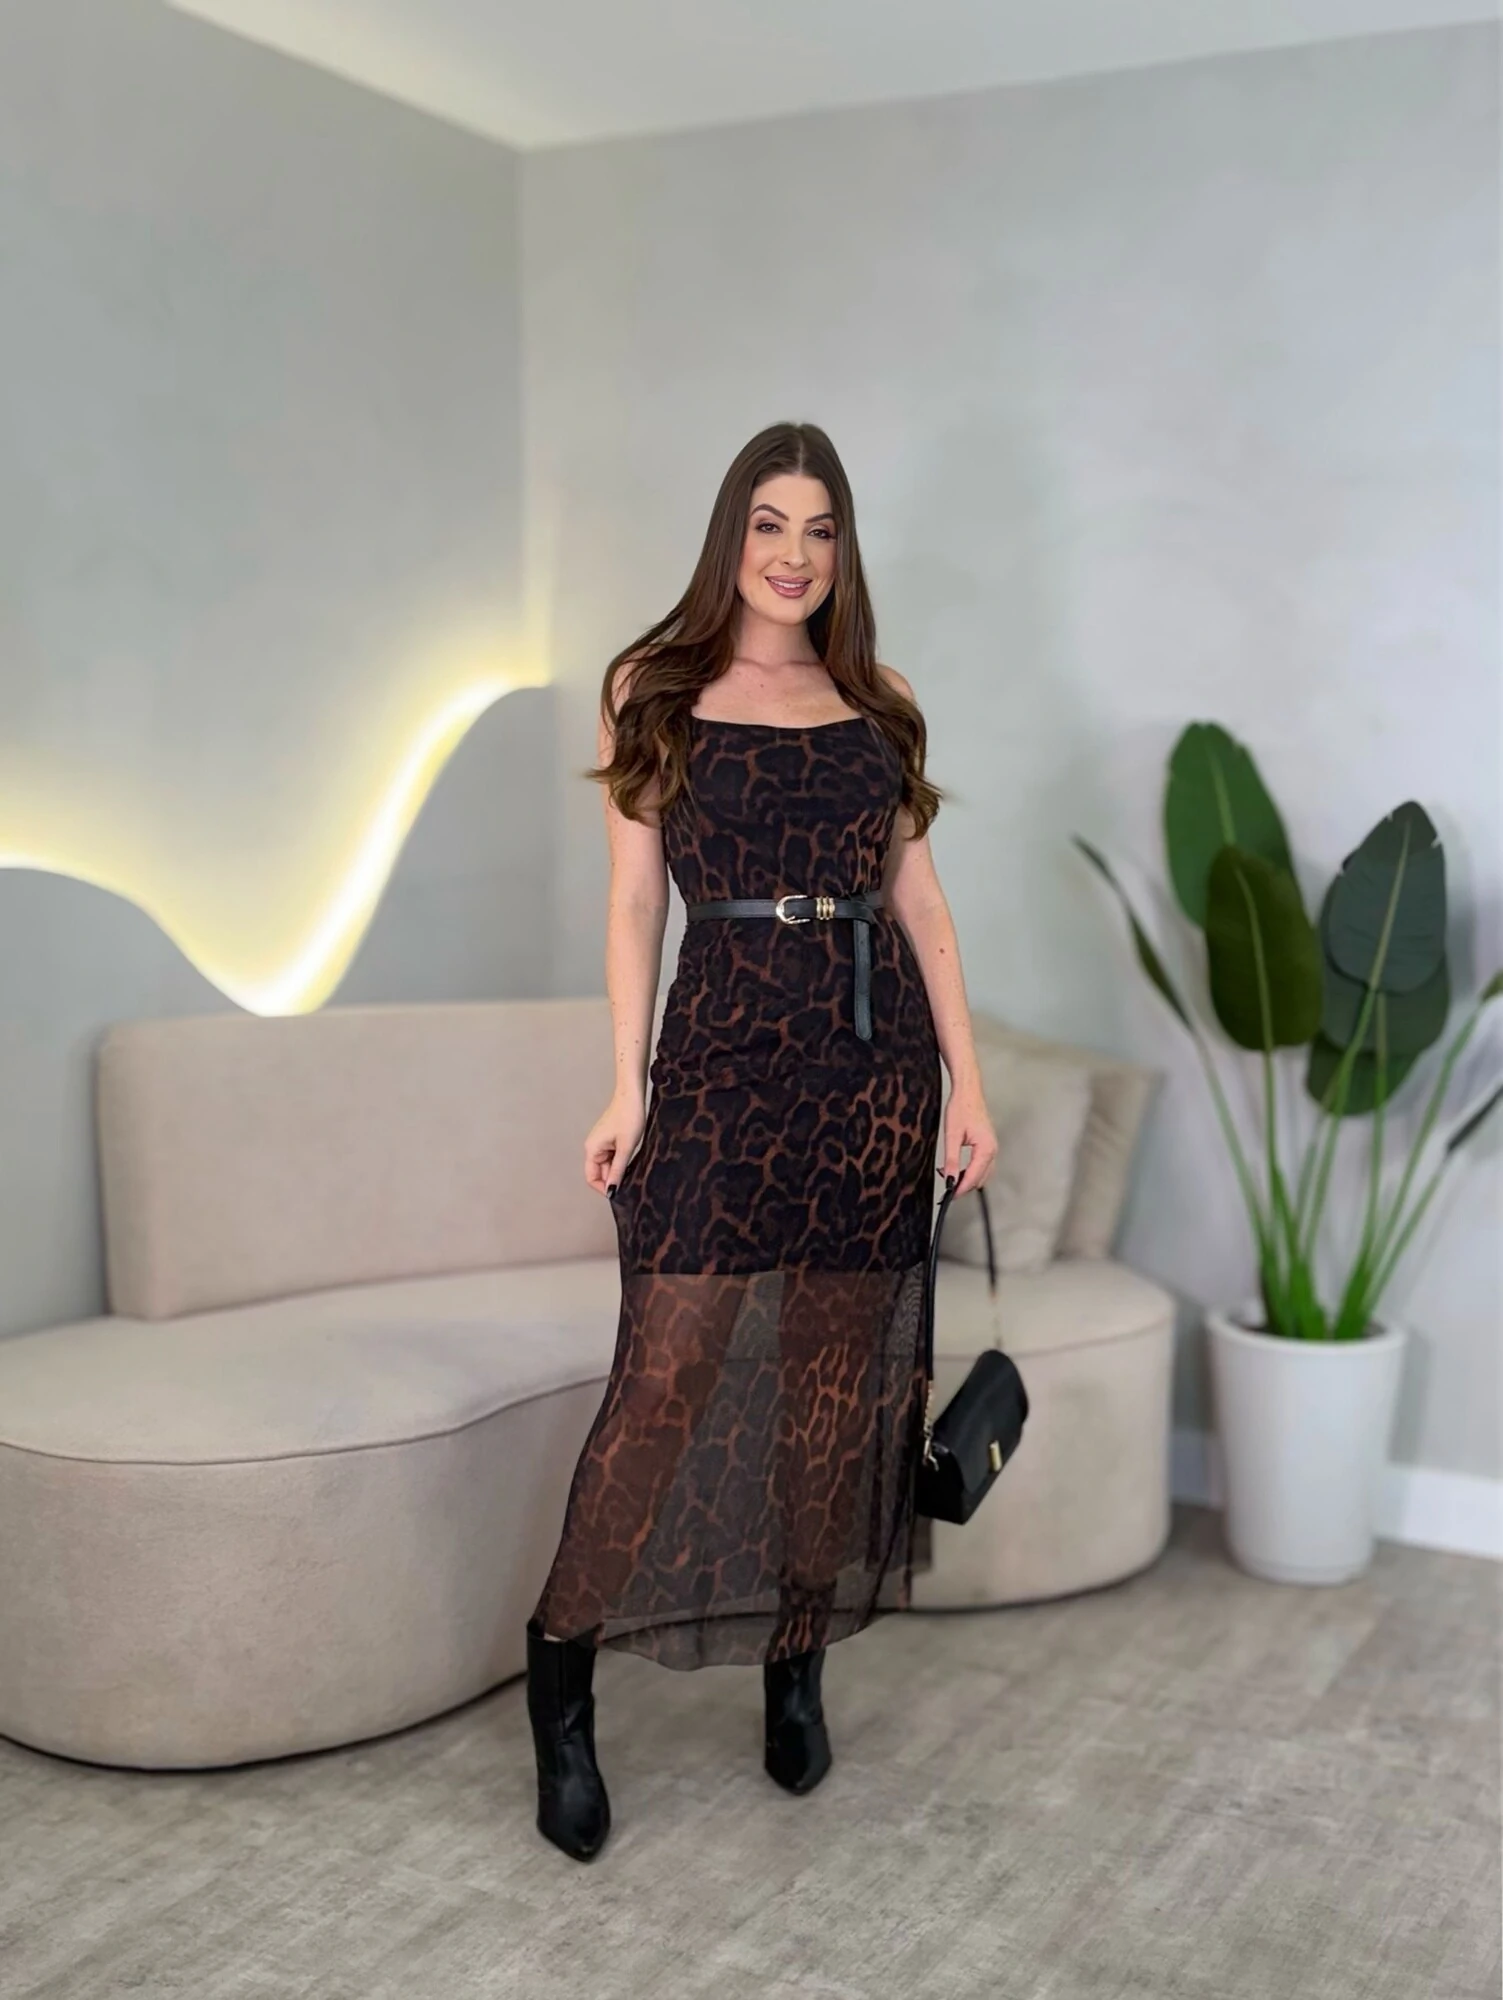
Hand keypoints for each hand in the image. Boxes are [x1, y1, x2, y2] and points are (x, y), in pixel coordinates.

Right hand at [585, 1094, 646, 1196]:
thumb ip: (618, 1170)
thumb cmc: (629, 1117)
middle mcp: (593, 1147)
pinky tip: (632, 1161)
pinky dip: (620, 1161)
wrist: (632, 1096)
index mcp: (592, 1149)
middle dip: (613, 1179)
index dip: (603, 1188)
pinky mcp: (609, 1139)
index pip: (591, 1177)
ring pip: (607, 1165)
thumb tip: (612, 1190)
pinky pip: (612, 1156)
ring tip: (633, 1170)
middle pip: (600, 1172)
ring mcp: (601, 1143)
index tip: (618, 1194)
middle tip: (630, 1183)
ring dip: (618, 1170)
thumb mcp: (625, 1147)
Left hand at [940, 1082, 996, 1198]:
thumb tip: (950, 1178)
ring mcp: (992, 1148)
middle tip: (946, 1186)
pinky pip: (982, 1165)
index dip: (960, 1188)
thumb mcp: (952, 1135)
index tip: (948, 1195)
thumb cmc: (961, 1108)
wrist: (968, 1091)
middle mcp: (993, 1150)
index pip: (974, 1177)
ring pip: (982, 1174)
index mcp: (986, 1149)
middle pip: (980, 1179)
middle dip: (964, 1185)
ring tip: (949, 1176)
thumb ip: (952, 1159)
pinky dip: (971, 1171)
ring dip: (967, 1179)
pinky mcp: (988, 1145)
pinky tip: (957, 1168)